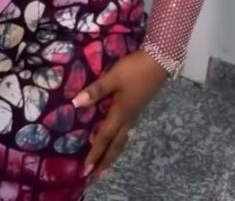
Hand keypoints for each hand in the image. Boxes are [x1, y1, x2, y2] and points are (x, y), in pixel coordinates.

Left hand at [72, 50, 167, 178]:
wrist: (159, 61)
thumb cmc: (134, 70)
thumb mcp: (113, 77)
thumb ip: (96, 90)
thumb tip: (75, 104)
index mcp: (120, 113)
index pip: (104, 138)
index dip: (95, 153)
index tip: (86, 170)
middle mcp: (128, 118)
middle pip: (116, 145)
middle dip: (106, 160)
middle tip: (96, 174)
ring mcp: (135, 113)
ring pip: (123, 139)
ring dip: (113, 153)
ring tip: (106, 162)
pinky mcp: (138, 107)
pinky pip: (126, 131)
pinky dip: (119, 141)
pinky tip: (118, 137)